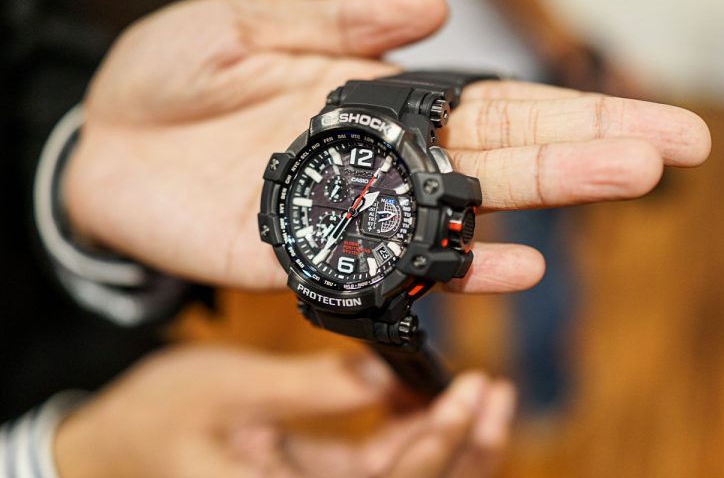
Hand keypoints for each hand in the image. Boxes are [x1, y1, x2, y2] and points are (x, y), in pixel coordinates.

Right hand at [54, 346, 513, 477]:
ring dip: (450, 441)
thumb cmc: (158, 418)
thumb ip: (314, 385)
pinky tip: (426, 393)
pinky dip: (413, 432)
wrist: (116, 445)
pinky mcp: (321, 475)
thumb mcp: (232, 389)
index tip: (471, 391)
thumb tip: (388, 369)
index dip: (439, 445)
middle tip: (494, 390)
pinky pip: (384, 463)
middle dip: (464, 446)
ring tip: (483, 392)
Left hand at [64, 0, 710, 294]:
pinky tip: (508, 265)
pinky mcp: (305, 256)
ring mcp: (351, 213)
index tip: (649, 122)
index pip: (492, 105)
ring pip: (461, 215)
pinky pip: (388, 267)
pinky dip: (448, 268)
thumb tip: (428, 12)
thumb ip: (339, 27)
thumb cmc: (172, 78)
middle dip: (584, 154)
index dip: (570, 110)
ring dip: (538, 207)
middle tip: (666, 155)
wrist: (102, 141)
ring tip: (618, 186)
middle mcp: (381, 162)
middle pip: (500, 158)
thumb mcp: (250, 27)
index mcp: (376, 99)